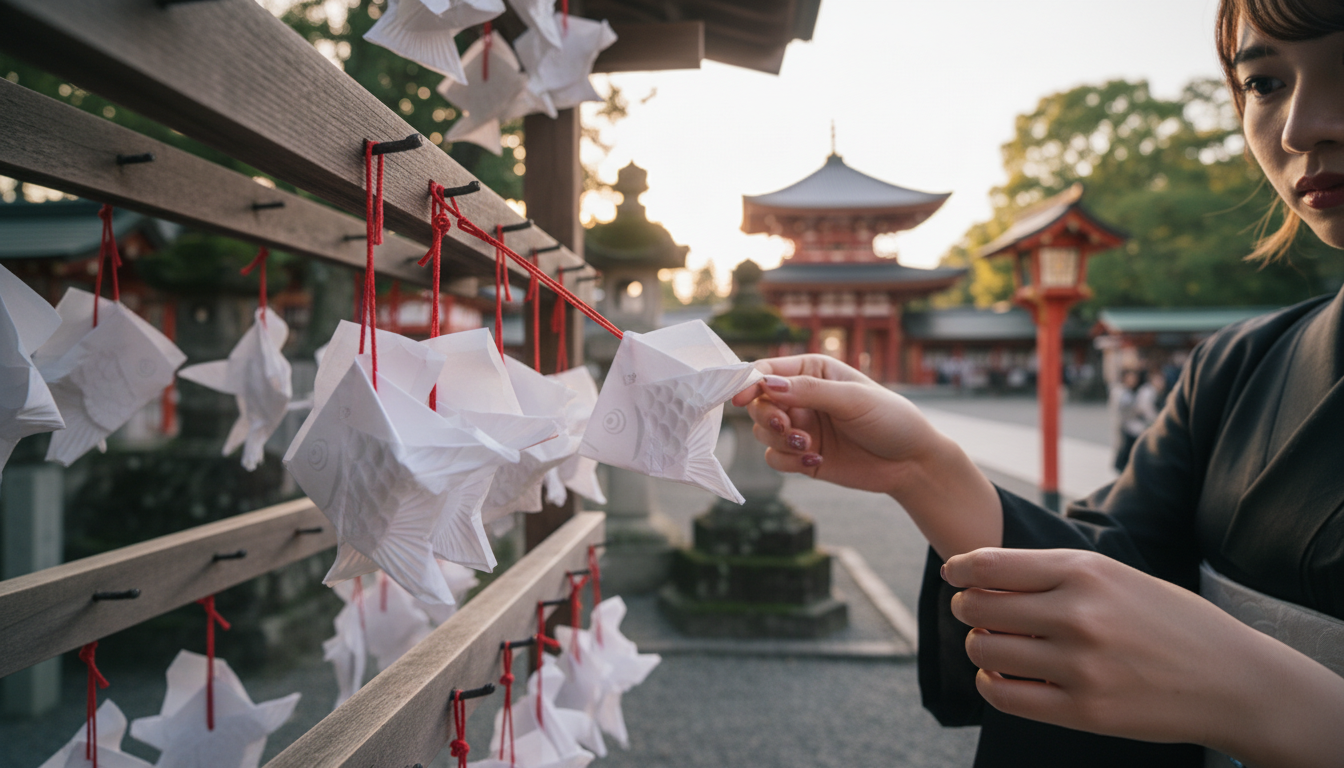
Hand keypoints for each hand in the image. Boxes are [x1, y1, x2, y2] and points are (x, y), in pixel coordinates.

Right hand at [728, 354, 943, 495]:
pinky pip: (775, 458)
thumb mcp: (853, 399)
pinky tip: (815, 461)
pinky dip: (788, 461)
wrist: (911, 462)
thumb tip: (768, 385)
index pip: (768, 371)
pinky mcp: (802, 456)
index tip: (741, 399)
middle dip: (766, 416)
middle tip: (786, 426)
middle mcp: (802, 397)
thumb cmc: (890, 419)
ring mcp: (801, 428)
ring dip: (779, 440)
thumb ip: (809, 391)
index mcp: (813, 372)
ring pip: (763, 432)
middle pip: (759, 403)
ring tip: (808, 445)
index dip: (749, 382)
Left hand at [945, 547, 1343, 766]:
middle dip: (967, 608)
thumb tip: (979, 576)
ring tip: (997, 646)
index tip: (953, 574)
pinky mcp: (1083, 710)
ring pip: (985, 650)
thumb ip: (1051, 573)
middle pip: (976, 607)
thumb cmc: (1167, 621)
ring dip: (981, 647)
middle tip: (978, 612)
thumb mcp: (1114, 576)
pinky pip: (1003, 695)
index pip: (989, 564)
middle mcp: (1078, 614)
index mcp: (1085, 570)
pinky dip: (991, 683)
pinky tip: (1003, 676)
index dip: (959, 569)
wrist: (1232, 681)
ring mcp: (1080, 665)